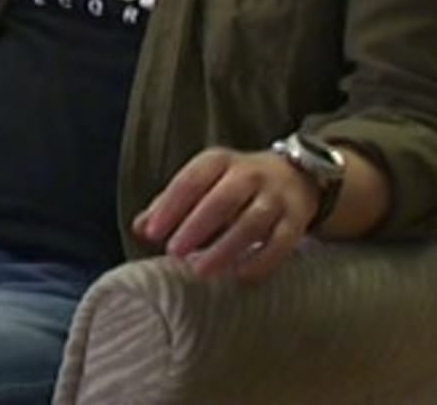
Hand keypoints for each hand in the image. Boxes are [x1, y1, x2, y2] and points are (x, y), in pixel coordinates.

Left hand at [134, 146, 320, 281]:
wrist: (295, 174)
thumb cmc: (233, 184)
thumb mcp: (202, 182)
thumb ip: (170, 203)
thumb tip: (140, 227)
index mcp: (218, 161)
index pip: (190, 181)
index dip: (169, 207)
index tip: (151, 234)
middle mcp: (249, 174)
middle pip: (221, 200)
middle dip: (196, 227)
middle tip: (173, 252)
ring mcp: (276, 197)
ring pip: (252, 223)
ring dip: (225, 248)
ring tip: (201, 270)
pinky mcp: (296, 220)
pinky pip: (281, 243)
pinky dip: (262, 260)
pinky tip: (240, 275)